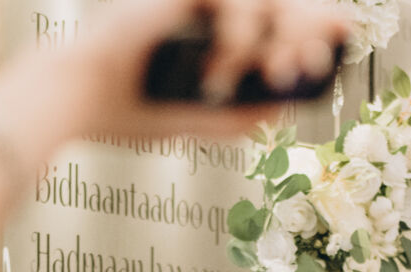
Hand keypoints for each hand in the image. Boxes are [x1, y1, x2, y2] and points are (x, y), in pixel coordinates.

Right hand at [41, 0, 351, 139]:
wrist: (77, 100)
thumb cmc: (123, 110)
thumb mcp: (193, 121)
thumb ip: (240, 114)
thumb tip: (284, 105)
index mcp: (213, 38)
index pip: (276, 20)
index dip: (312, 25)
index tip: (334, 44)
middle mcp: (209, 13)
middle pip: (281, 3)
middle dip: (310, 27)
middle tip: (316, 55)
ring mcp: (196, 2)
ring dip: (283, 36)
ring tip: (276, 71)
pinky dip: (239, 35)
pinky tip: (221, 69)